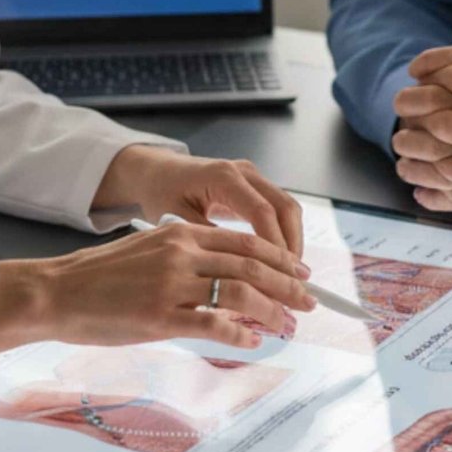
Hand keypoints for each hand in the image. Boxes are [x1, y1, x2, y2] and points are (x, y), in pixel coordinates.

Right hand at [0, 221, 315, 353]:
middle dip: (288, 285)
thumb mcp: (147, 250)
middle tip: (309, 301)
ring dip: (272, 311)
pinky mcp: (159, 318)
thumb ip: (185, 256)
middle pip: (253, 267)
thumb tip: (223, 275)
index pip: (245, 243)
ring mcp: (171, 285)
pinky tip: (252, 341)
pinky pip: (214, 325)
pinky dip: (241, 334)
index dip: (280, 258)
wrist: (55, 292)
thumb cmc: (97, 278)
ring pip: (241, 294)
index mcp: (180, 234)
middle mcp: (181, 254)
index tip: (301, 272)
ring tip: (288, 325)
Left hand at [92, 145, 304, 257]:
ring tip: (290, 276)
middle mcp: (244, 172)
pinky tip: (279, 261)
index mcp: (223, 177)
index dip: (275, 246)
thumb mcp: (176, 220)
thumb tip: (234, 276)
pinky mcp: (255, 185)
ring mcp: (252, 177)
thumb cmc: (162, 193)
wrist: (158, 171)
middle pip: (284, 207)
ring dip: (292, 241)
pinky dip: (284, 234)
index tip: (280, 277)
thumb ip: (206, 243)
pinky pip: (279, 208)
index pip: (262, 212)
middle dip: (292, 246)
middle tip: (293, 280)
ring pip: (287, 207)